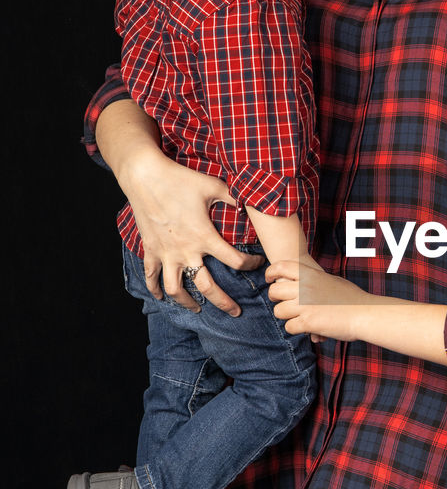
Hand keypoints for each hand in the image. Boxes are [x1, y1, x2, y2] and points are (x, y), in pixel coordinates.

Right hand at [121, 153, 262, 314]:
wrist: (145, 176)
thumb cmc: (180, 179)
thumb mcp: (213, 186)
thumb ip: (235, 198)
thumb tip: (253, 204)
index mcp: (204, 237)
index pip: (235, 261)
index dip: (251, 265)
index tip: (259, 263)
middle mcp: (186, 251)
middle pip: (207, 287)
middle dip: (223, 303)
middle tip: (235, 312)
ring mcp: (166, 253)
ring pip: (177, 289)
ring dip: (188, 302)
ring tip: (198, 309)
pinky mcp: (150, 250)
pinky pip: (151, 276)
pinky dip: (155, 289)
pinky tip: (161, 297)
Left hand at [267, 260, 368, 339]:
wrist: (364, 313)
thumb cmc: (352, 298)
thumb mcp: (332, 281)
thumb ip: (315, 279)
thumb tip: (305, 280)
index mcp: (311, 275)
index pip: (281, 267)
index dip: (271, 273)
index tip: (270, 279)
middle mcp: (304, 288)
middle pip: (274, 292)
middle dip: (275, 300)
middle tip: (282, 303)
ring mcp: (305, 305)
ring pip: (279, 312)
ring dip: (286, 317)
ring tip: (297, 318)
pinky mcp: (307, 322)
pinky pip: (289, 327)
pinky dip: (296, 329)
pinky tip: (306, 328)